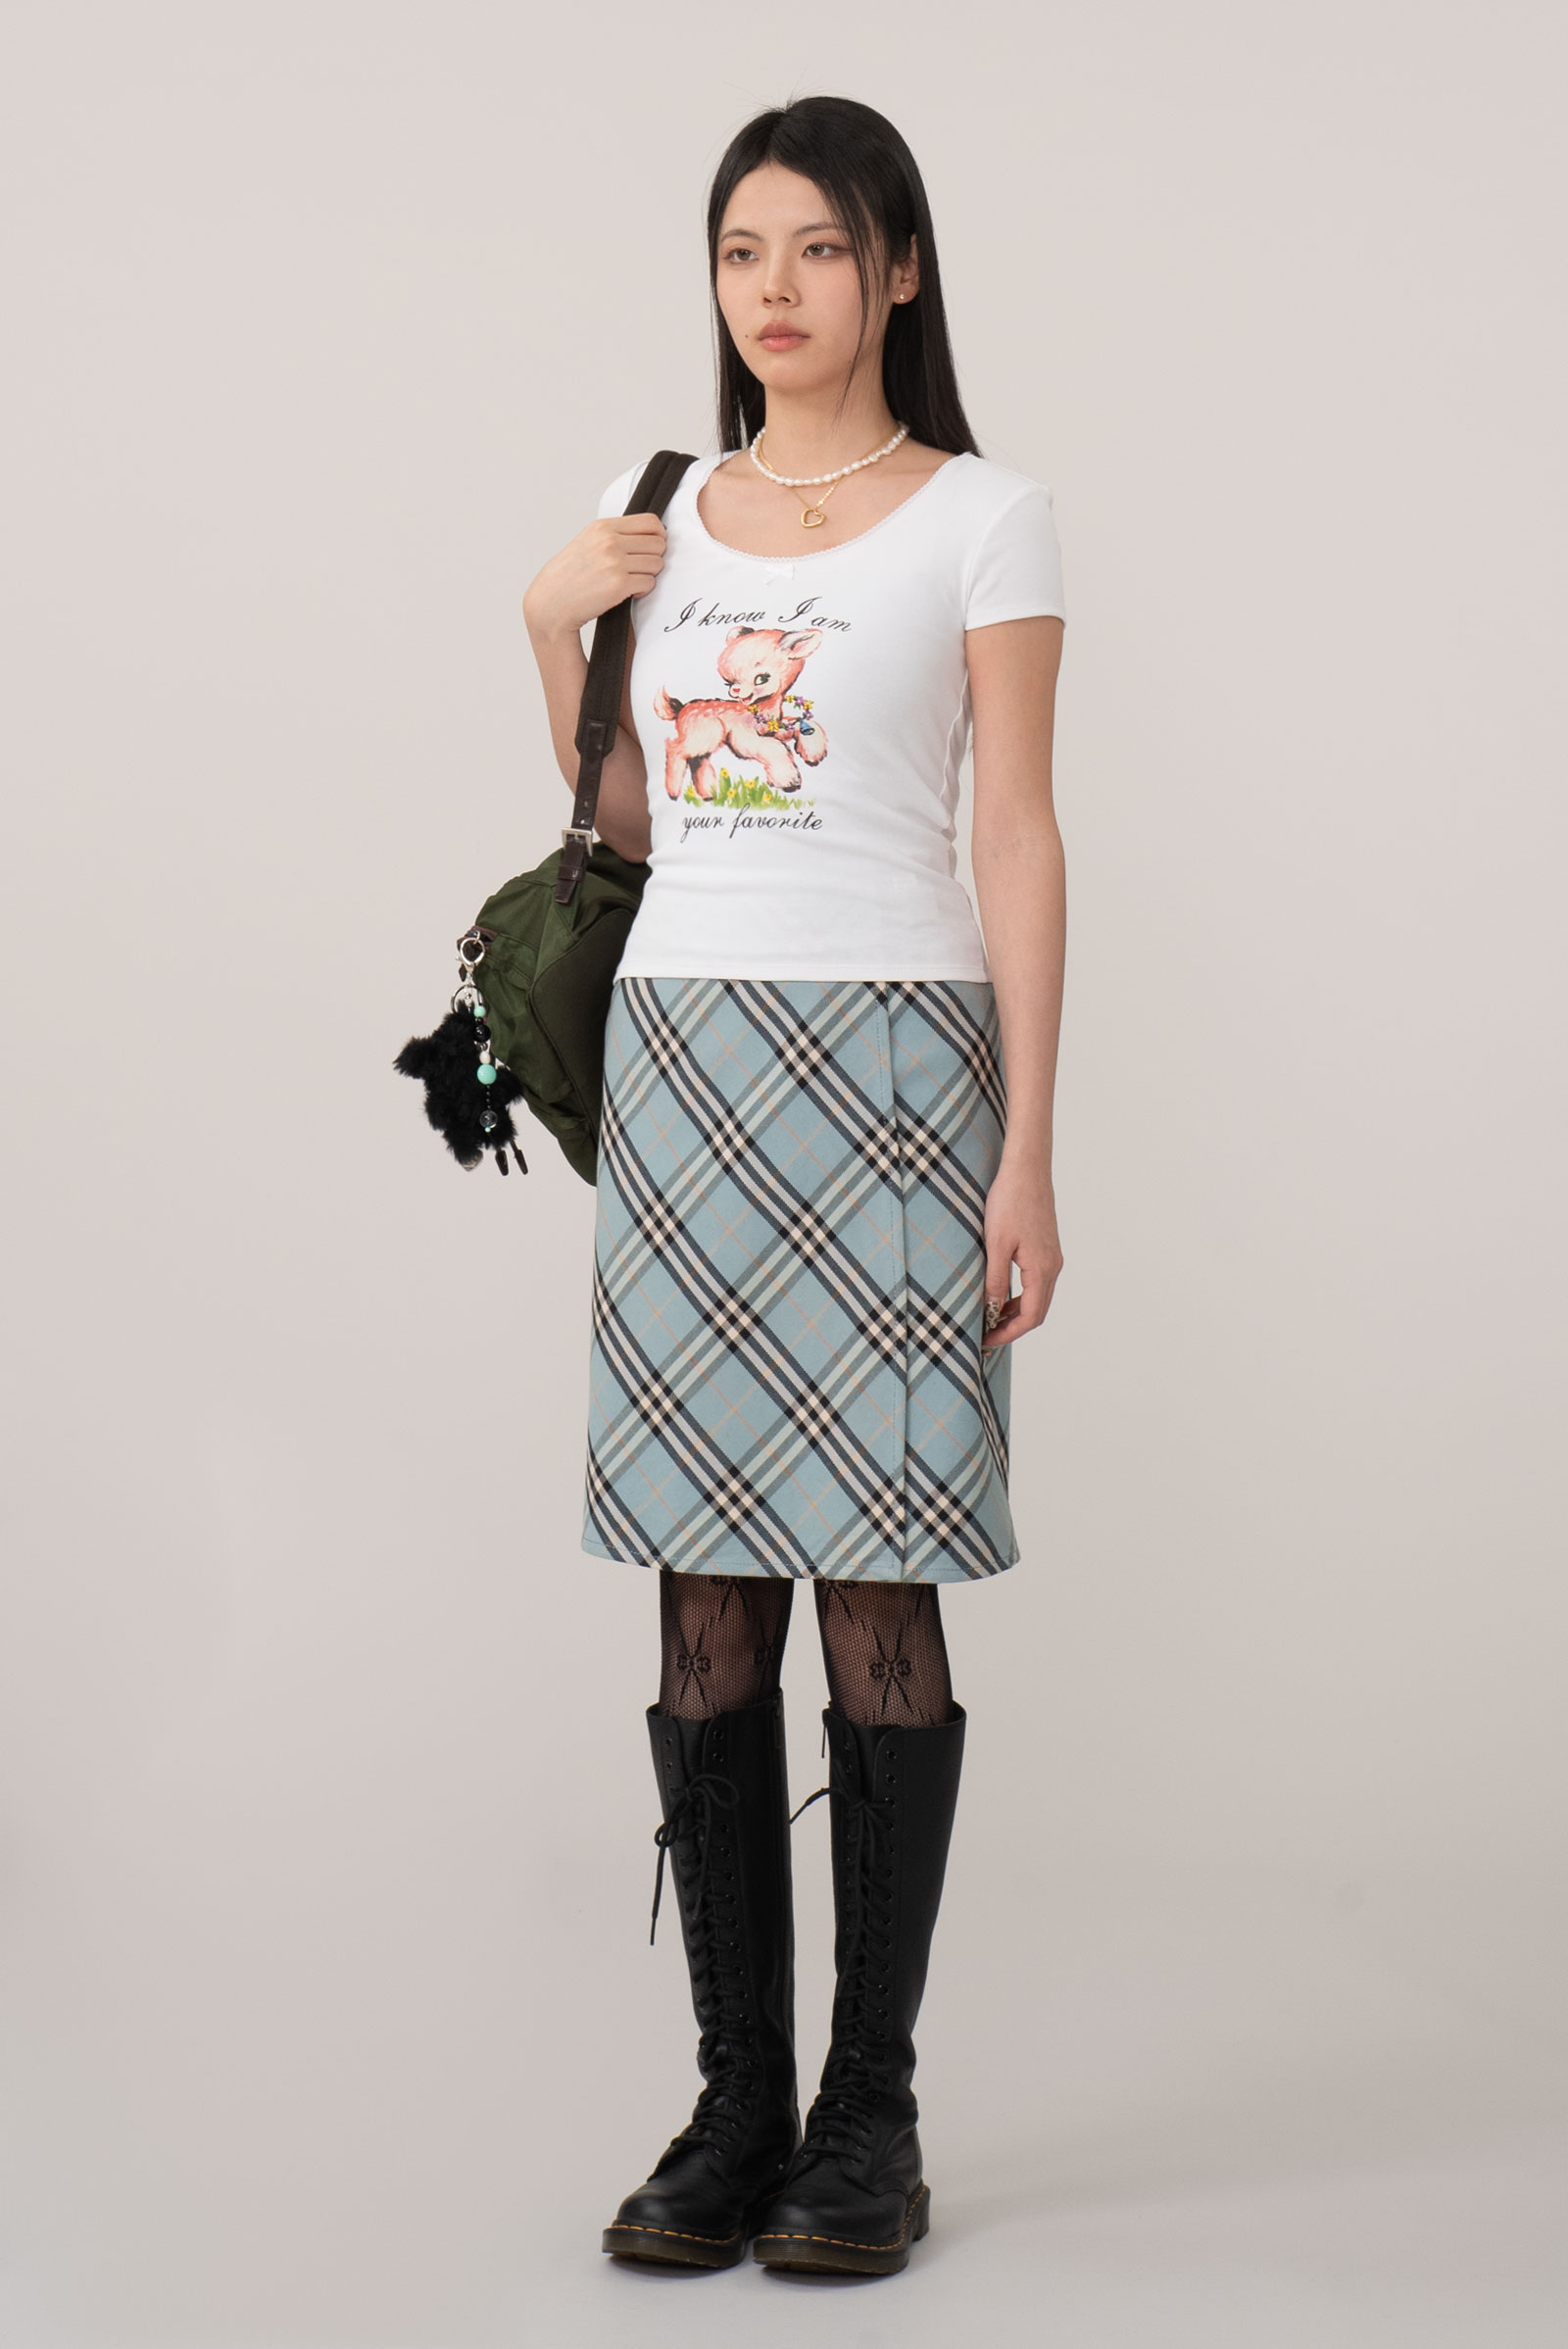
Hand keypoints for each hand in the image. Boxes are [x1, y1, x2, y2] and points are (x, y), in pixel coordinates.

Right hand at [522, 513, 667, 640]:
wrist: (552, 602)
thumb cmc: (570, 576)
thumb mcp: (589, 542)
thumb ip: (615, 535)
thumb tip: (650, 533)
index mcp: (603, 527)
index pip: (650, 522)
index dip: (659, 535)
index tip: (654, 546)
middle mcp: (609, 541)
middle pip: (658, 543)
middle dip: (654, 558)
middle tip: (639, 569)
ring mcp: (614, 562)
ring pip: (656, 564)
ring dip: (648, 575)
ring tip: (630, 581)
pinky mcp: (619, 584)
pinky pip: (649, 583)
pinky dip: (642, 591)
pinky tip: (627, 592)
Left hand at [981, 1157, 1062, 1348]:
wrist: (1027, 1170)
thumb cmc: (1009, 1202)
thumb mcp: (996, 1244)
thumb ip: (996, 1280)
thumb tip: (992, 1311)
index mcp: (1042, 1269)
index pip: (1030, 1316)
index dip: (1009, 1333)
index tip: (986, 1340)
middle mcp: (1053, 1266)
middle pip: (1037, 1311)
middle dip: (1012, 1327)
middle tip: (986, 1336)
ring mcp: (1052, 1257)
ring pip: (1038, 1297)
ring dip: (1016, 1312)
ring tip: (990, 1318)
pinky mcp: (1047, 1248)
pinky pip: (1037, 1282)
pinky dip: (1020, 1295)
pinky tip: (1001, 1294)